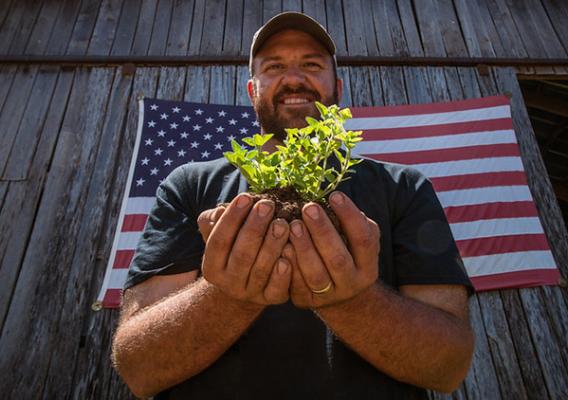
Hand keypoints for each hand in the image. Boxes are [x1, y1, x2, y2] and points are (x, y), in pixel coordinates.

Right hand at [198, 193, 291, 305]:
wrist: (247, 284)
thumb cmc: (234, 248)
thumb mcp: (219, 234)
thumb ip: (214, 222)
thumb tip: (220, 211)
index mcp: (212, 267)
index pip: (219, 240)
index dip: (232, 218)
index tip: (246, 197)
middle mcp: (228, 283)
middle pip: (241, 255)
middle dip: (255, 228)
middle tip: (268, 205)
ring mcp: (250, 294)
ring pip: (261, 269)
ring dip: (272, 245)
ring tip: (283, 223)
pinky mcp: (271, 299)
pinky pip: (277, 288)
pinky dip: (283, 272)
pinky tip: (290, 251)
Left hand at [284, 191, 379, 308]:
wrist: (339, 295)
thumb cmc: (346, 254)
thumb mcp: (356, 241)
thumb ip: (351, 223)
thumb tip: (335, 198)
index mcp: (368, 266)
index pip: (364, 240)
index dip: (350, 217)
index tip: (335, 195)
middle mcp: (352, 284)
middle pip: (338, 259)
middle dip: (322, 231)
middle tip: (308, 208)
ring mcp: (329, 296)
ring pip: (316, 274)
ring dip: (304, 248)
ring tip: (293, 225)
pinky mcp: (307, 302)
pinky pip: (296, 285)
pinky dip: (289, 266)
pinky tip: (283, 246)